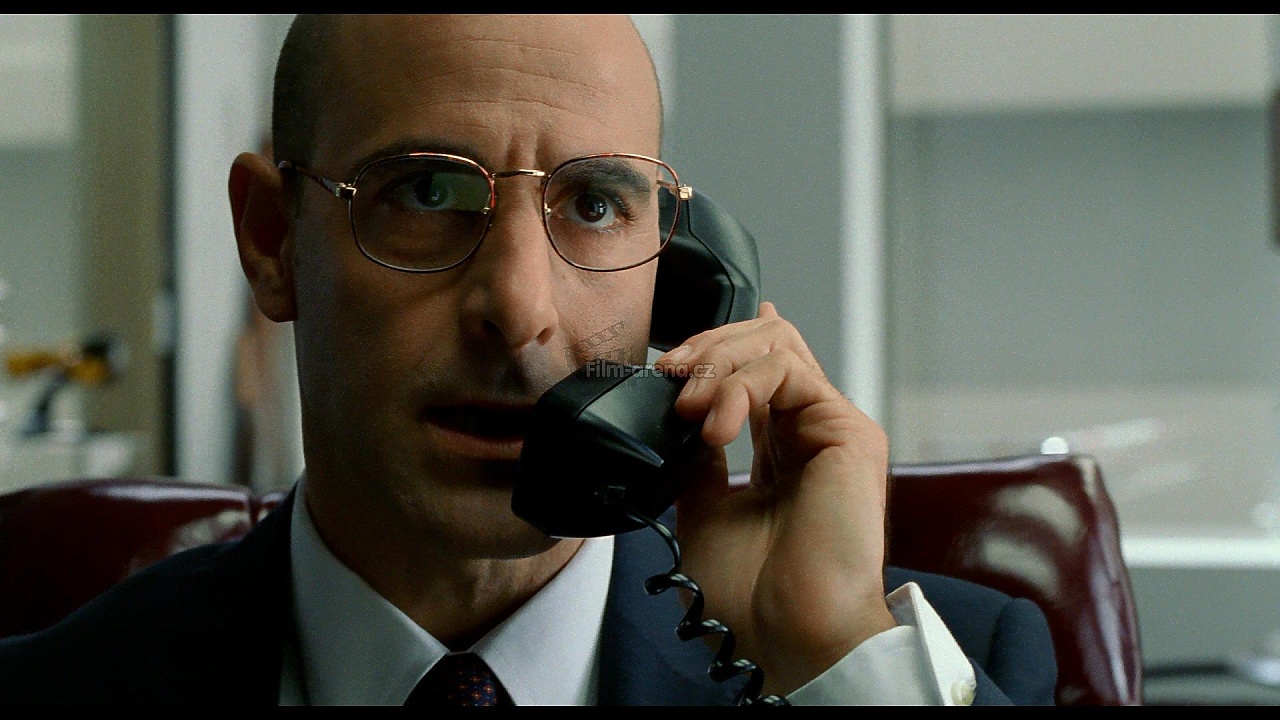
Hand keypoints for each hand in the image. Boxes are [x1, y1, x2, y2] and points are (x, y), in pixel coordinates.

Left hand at [653, 301, 896, 696]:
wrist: (786, 632)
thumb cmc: (751, 594)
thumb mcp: (701, 508)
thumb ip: (700, 456)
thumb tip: (685, 408)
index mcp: (781, 451)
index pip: (759, 370)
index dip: (719, 345)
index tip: (671, 356)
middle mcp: (809, 432)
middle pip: (768, 343)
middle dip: (708, 346)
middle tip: (668, 374)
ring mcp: (830, 428)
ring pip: (777, 346)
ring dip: (717, 363)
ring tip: (686, 407)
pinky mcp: (848, 431)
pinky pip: (787, 371)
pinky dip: (738, 386)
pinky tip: (713, 425)